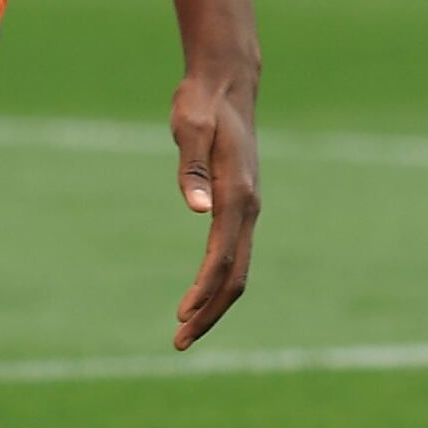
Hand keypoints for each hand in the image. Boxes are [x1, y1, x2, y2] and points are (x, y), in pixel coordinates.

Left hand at [165, 62, 259, 349]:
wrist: (226, 85)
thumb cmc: (202, 104)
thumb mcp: (190, 128)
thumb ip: (192, 168)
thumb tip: (195, 209)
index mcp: (237, 194)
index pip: (222, 255)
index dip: (203, 288)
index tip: (182, 315)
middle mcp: (247, 208)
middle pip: (236, 276)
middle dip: (210, 312)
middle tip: (179, 342)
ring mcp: (246, 209)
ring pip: (237, 270)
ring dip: (214, 304)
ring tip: (184, 331)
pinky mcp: (238, 206)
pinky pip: (232, 256)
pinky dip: (217, 283)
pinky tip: (198, 297)